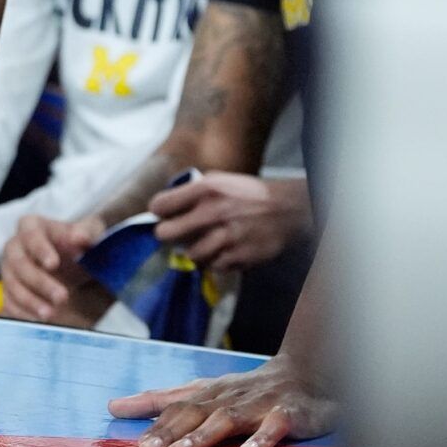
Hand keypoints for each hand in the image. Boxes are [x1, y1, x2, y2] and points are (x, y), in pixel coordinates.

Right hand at [0, 213, 102, 321]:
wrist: (72, 262)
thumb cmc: (77, 243)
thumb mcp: (88, 232)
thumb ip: (86, 232)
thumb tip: (80, 237)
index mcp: (31, 226)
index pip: (31, 235)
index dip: (40, 249)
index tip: (54, 264)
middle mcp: (14, 246)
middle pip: (19, 263)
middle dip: (40, 282)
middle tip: (62, 297)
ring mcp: (8, 269)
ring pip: (12, 285)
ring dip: (31, 301)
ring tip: (51, 314)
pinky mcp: (7, 290)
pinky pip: (8, 302)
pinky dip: (22, 313)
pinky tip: (39, 320)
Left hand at [108, 352, 338, 446]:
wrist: (305, 372)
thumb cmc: (246, 389)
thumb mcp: (202, 391)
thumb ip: (161, 399)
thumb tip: (114, 406)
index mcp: (209, 392)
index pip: (176, 405)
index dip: (153, 421)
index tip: (131, 440)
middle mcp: (230, 396)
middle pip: (195, 412)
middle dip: (170, 431)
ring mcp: (258, 404)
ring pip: (228, 418)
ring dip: (204, 435)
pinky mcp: (288, 413)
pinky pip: (275, 426)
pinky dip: (262, 438)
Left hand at [150, 172, 311, 272]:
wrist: (286, 210)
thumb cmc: (249, 193)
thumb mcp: (220, 179)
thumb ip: (193, 190)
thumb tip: (166, 204)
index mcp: (206, 189)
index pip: (161, 205)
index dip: (159, 211)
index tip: (163, 214)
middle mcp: (213, 213)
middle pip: (165, 234)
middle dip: (167, 234)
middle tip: (173, 233)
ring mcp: (225, 238)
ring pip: (189, 255)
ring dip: (193, 250)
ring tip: (203, 243)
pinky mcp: (238, 257)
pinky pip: (212, 266)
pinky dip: (214, 261)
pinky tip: (222, 250)